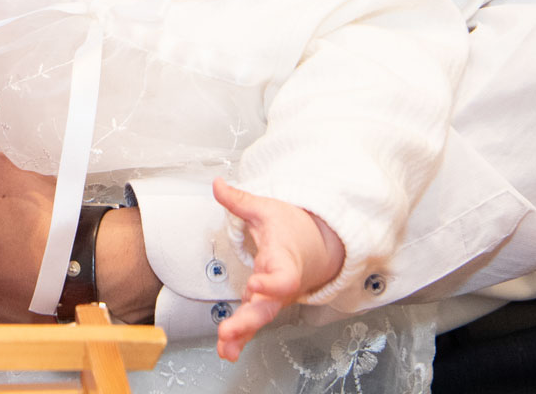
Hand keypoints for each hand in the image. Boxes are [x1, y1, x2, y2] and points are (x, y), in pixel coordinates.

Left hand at [211, 178, 344, 360]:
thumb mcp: (267, 208)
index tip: (255, 285)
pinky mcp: (266, 303)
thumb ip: (239, 200)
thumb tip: (217, 184)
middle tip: (228, 332)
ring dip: (242, 335)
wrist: (318, 245)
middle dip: (248, 321)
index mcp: (284, 258)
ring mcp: (275, 297)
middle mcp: (282, 284)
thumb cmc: (294, 228)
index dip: (272, 284)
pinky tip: (226, 350)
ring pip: (260, 319)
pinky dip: (241, 338)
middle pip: (269, 307)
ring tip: (224, 349)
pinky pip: (254, 323)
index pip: (284, 276)